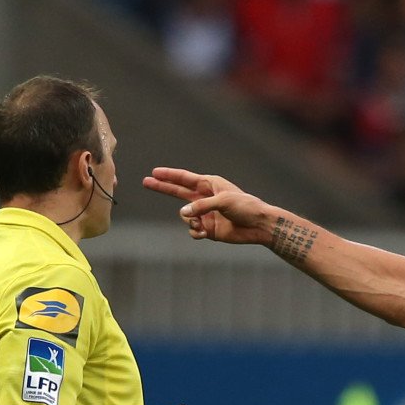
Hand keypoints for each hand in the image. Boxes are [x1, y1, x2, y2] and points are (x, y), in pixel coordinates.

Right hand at [142, 167, 270, 243]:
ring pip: (185, 216)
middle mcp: (205, 198)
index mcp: (210, 185)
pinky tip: (204, 232)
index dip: (169, 175)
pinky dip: (195, 232)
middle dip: (163, 187)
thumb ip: (201, 206)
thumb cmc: (245, 207)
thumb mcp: (223, 201)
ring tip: (201, 223)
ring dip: (190, 220)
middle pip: (178, 192)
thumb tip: (183, 213)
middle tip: (146, 181)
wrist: (258, 225)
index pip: (185, 179)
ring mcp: (206, 214)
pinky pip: (192, 230)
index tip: (154, 172)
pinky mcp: (208, 229)